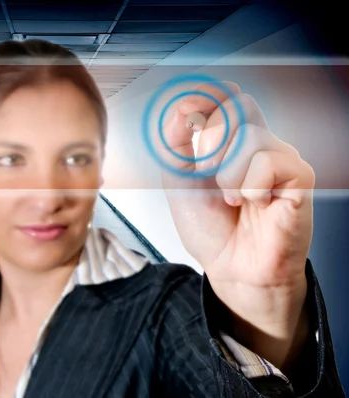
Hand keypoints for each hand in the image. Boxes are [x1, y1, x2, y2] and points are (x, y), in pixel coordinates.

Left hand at [158, 81, 314, 369]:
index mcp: (229, 140)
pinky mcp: (298, 178)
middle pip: (238, 105)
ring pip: (251, 136)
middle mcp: (257, 144)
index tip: (186, 119)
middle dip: (210, 138)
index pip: (225, 96)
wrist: (231, 268)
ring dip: (227, 173)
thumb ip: (174, 143)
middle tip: (206, 171)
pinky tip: (252, 203)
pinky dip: (250, 186)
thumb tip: (180, 106)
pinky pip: (270, 162)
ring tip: (230, 199)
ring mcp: (279, 158)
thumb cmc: (211, 228)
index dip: (205, 98)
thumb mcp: (177, 181)